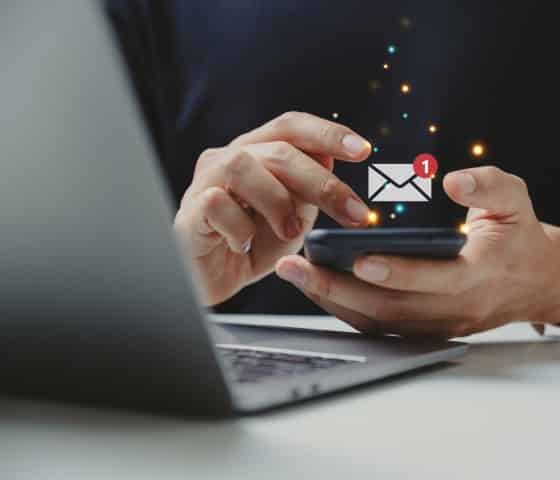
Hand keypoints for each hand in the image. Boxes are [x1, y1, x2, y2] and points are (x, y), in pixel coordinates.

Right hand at [174, 111, 371, 305]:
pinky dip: (241, 228)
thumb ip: (308, 189)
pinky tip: (245, 245)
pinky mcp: (189, 211)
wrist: (213, 280)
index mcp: (257, 151)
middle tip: (354, 214)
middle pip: (278, 150)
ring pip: (242, 166)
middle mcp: (228, 157)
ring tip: (290, 232)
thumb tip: (331, 160)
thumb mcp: (293, 216)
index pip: (292, 126)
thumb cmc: (252, 244)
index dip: (328, 133)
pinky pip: (217, 204)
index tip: (363, 150)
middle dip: (322, 183)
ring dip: (277, 202)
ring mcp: (205, 181)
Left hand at [275, 166, 559, 337]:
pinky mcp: (426, 330)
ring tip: (296, 275)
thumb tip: (453, 181)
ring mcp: (439, 325)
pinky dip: (347, 310)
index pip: (436, 279)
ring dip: (334, 301)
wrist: (536, 282)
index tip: (360, 259)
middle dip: (338, 290)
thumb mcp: (515, 200)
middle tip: (295, 268)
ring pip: (380, 322)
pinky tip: (319, 288)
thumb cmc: (519, 236)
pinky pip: (381, 326)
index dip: (398, 272)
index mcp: (479, 275)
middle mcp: (455, 308)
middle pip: (391, 308)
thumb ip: (488, 186)